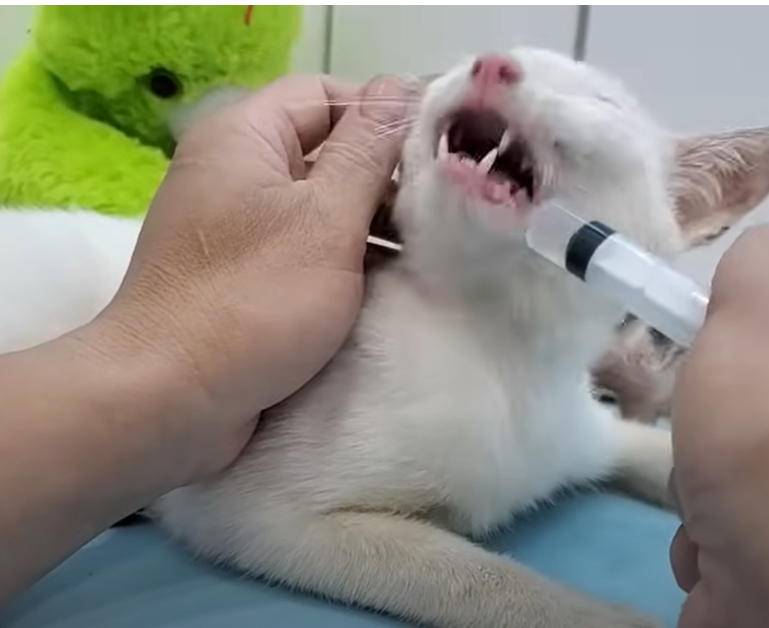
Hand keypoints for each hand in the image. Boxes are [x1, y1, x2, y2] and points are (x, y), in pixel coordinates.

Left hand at [76, 73, 415, 486]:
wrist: (167, 399)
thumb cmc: (252, 300)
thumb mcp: (326, 219)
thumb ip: (368, 152)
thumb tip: (400, 89)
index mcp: (244, 138)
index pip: (325, 95)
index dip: (382, 116)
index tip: (435, 156)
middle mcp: (234, 172)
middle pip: (324, 151)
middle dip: (383, 179)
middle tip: (440, 213)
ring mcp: (236, 227)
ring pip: (318, 206)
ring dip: (370, 225)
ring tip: (426, 254)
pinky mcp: (241, 275)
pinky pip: (302, 248)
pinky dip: (343, 260)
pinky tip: (388, 286)